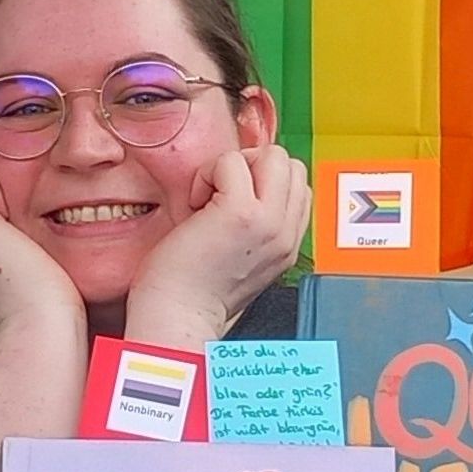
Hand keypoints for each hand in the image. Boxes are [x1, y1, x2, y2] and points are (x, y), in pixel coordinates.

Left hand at [127, 144, 309, 348]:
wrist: (176, 317)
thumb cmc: (191, 291)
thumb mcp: (242, 258)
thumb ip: (256, 225)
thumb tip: (243, 184)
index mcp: (286, 244)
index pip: (296, 185)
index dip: (261, 181)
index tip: (229, 203)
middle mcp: (284, 233)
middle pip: (289, 163)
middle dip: (251, 166)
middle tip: (219, 196)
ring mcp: (267, 222)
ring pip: (271, 155)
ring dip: (232, 167)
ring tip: (209, 200)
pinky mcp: (240, 212)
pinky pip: (231, 161)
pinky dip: (206, 174)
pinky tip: (195, 206)